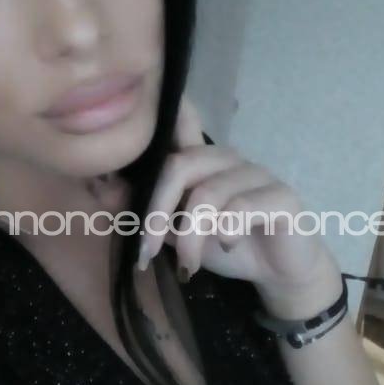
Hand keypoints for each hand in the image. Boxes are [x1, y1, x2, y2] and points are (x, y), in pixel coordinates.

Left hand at [137, 95, 341, 311]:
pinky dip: (225, 232)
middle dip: (156, 212)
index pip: (183, 123)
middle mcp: (228, 159)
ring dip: (190, 236)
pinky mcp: (282, 196)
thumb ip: (145, 211)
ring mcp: (257, 174)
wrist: (277, 273)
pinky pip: (242, 207)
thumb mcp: (175, 234)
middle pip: (180, 165)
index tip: (144, 111)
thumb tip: (101, 187)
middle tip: (146, 252)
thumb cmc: (225, 247)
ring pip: (208, 194)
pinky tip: (226, 246)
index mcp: (201, 161)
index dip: (166, 111)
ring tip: (188, 265)